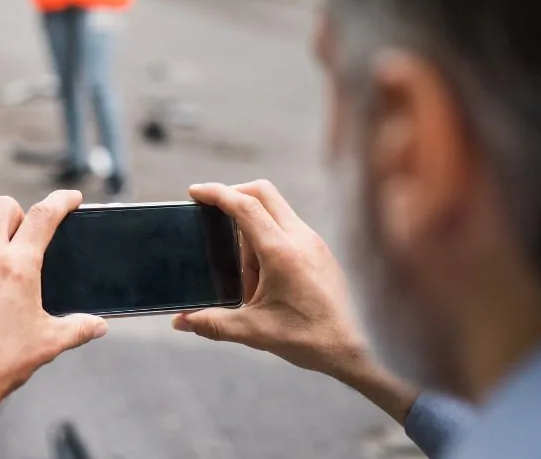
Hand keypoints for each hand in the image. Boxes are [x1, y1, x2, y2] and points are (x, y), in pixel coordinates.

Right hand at [173, 181, 420, 422]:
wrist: (360, 350)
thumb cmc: (311, 339)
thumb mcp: (255, 332)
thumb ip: (213, 324)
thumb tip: (180, 322)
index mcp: (282, 252)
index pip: (245, 205)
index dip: (217, 193)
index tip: (195, 192)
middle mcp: (301, 238)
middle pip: (263, 192)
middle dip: (234, 195)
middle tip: (213, 214)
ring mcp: (314, 242)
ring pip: (276, 211)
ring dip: (252, 226)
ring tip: (246, 273)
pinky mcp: (321, 250)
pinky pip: (289, 228)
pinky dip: (269, 238)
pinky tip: (266, 276)